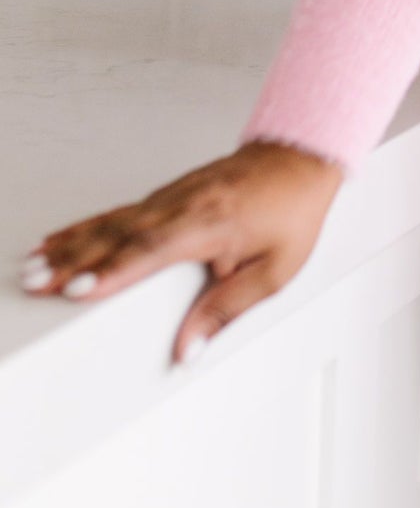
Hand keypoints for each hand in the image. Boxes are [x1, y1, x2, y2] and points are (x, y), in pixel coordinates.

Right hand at [16, 139, 345, 367]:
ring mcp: (171, 196)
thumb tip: (189, 350)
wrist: (300, 157)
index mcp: (210, 224)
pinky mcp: (167, 195)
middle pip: (119, 237)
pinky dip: (85, 226)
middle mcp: (183, 206)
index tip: (78, 288)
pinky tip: (59, 239)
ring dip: (69, 245)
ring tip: (30, 267)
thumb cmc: (292, 211)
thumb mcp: (275, 270)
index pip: (152, 251)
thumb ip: (227, 309)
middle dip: (72, 262)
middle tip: (33, 283)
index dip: (112, 271)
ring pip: (112, 223)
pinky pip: (119, 212)